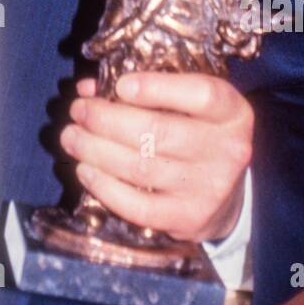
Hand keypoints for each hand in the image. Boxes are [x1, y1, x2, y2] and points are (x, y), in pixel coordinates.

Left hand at [59, 71, 252, 241]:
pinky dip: (105, 187)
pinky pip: (138, 206)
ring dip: (95, 149)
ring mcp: (208, 188)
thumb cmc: (197, 133)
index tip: (119, 85)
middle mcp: (228, 150)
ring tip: (71, 136)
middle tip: (78, 110)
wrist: (227, 194)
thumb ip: (148, 89)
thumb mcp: (189, 104)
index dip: (156, 87)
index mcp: (232, 112)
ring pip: (140, 167)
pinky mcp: (187, 218)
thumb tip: (89, 88)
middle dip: (106, 119)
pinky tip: (85, 169)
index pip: (200, 94)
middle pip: (158, 131)